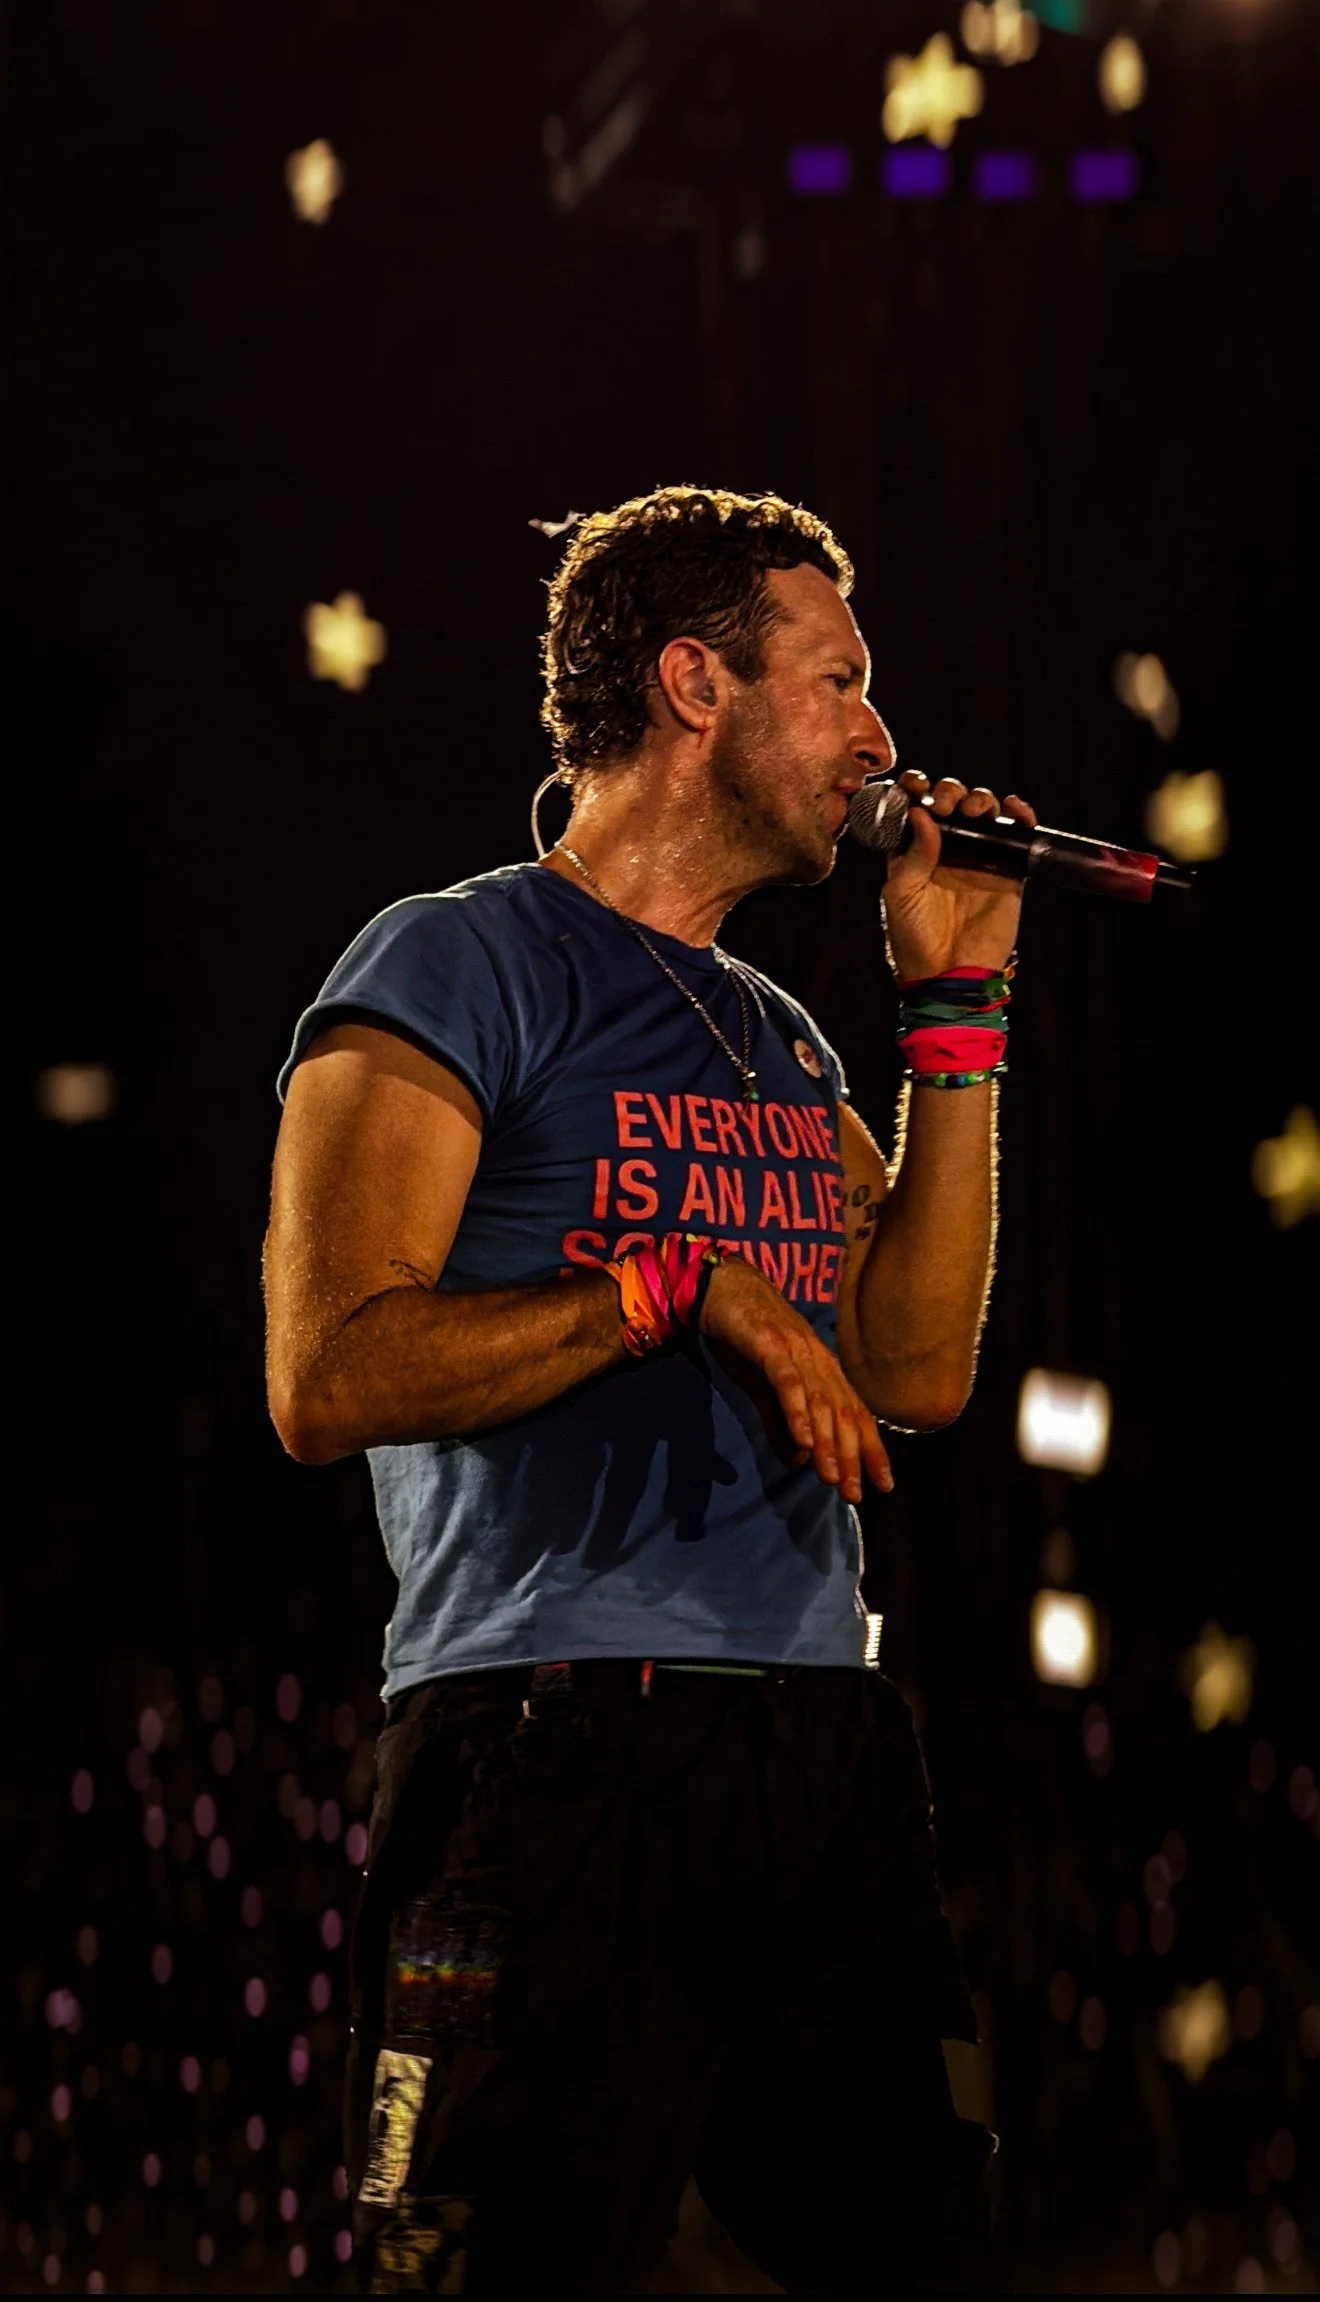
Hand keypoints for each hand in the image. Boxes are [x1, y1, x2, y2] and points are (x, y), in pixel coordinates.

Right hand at [699, 1257, 892, 1502]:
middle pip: (844, 1414)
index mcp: (823, 1370)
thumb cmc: (745, 1336)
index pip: (855, 1415)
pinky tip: (802, 1440)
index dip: (871, 1451)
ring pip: (820, 1402)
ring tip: (832, 1477)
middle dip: (853, 1457)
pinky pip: (787, 1382)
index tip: (883, 1486)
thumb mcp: (764, 1388)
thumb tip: (798, 1459)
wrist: (720, 1286)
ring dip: (827, 1442)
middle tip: (855, 1494)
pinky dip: (796, 1411)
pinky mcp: (769, 1345)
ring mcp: (796, 1351)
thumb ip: (781, 1422)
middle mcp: (818, 1361)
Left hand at [881, 773, 1037, 980]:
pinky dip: (1020, 816)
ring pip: (984, 813)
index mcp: (915, 850)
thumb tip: (921, 812)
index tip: (915, 784)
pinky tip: (1012, 808)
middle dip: (950, 792)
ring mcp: (979, 859)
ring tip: (974, 809)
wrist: (948, 973)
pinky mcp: (1008, 872)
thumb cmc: (914, 937)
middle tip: (946, 804)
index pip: (918, 808)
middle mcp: (947, 849)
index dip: (917, 789)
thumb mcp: (900, 893)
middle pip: (953, 803)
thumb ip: (912, 852)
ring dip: (981, 799)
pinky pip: (1017, 836)